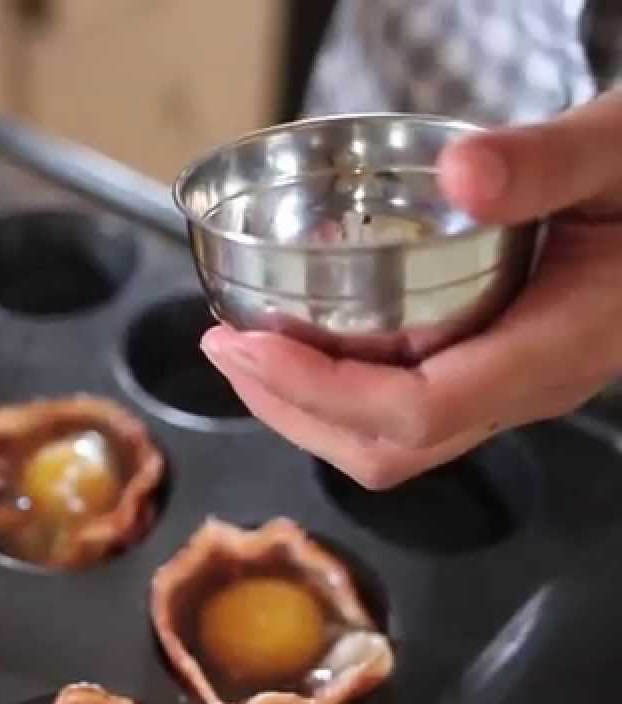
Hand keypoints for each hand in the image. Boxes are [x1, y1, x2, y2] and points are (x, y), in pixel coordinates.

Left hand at [201, 90, 621, 489]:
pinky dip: (335, 389)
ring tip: (243, 348)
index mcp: (558, 347)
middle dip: (289, 408)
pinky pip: (404, 411)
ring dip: (303, 407)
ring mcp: (511, 387)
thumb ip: (548, 163)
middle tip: (223, 344)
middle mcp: (529, 386)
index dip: (320, 390)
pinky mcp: (494, 371)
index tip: (247, 345)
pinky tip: (302, 337)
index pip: (418, 410)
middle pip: (388, 447)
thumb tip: (461, 176)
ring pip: (390, 442)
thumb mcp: (617, 154)